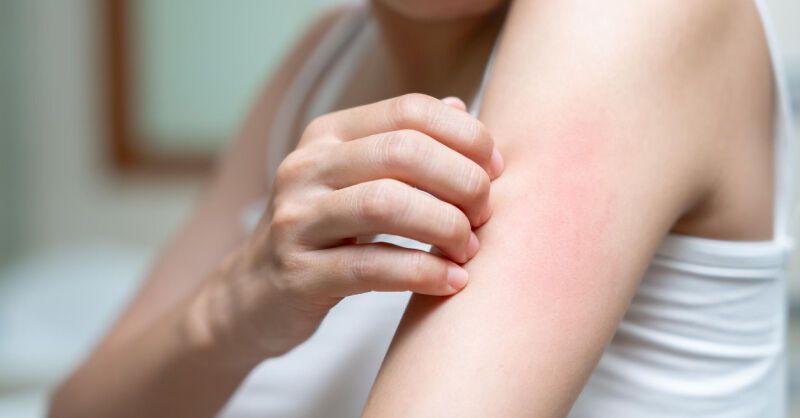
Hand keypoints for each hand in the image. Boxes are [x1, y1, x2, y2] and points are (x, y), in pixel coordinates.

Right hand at [193, 94, 503, 360]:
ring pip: (386, 204)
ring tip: (470, 247)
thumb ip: (402, 143)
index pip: (408, 111)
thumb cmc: (322, 233)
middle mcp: (306, 168)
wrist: (252, 294)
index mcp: (327, 136)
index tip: (495, 168)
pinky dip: (424, 272)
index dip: (464, 135)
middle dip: (461, 180)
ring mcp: (296, 220)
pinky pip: (373, 268)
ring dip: (445, 225)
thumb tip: (460, 108)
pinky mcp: (298, 274)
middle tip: (485, 213)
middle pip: (402, 152)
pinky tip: (453, 281)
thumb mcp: (353, 178)